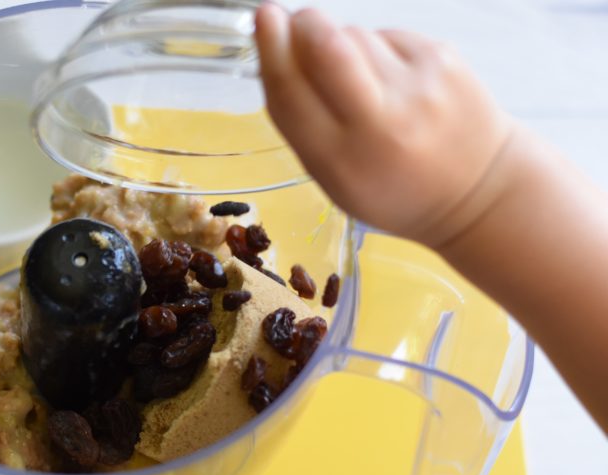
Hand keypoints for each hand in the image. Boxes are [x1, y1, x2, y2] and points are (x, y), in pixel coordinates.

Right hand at [255, 4, 514, 248]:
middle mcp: (380, 122)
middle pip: (327, 48)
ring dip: (341, 45)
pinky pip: (388, 36)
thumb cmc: (390, 187)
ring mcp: (417, 86)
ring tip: (358, 79)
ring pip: (356, 36)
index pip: (292, 94)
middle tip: (296, 23)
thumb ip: (303, 123)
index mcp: (341, 161)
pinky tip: (391, 79)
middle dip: (304, 25)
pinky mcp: (443, 59)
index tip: (265, 18)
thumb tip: (280, 50)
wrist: (476, 191)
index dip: (272, 51)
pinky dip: (377, 50)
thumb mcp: (334, 177)